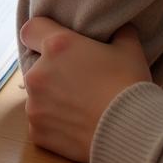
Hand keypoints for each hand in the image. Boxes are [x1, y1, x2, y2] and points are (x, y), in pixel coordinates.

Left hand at [19, 18, 149, 162]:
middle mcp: (38, 72)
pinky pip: (40, 123)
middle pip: (36, 65)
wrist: (131, 135)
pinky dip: (53, 124)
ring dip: (51, 98)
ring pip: (37, 95)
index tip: (55, 45)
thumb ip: (117, 33)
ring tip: (79, 107)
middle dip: (52, 71)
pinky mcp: (36, 132)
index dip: (41, 34)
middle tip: (78, 81)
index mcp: (56, 46)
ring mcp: (34, 104)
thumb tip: (121, 28)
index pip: (31, 30)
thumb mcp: (129, 49)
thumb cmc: (129, 87)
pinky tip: (75, 127)